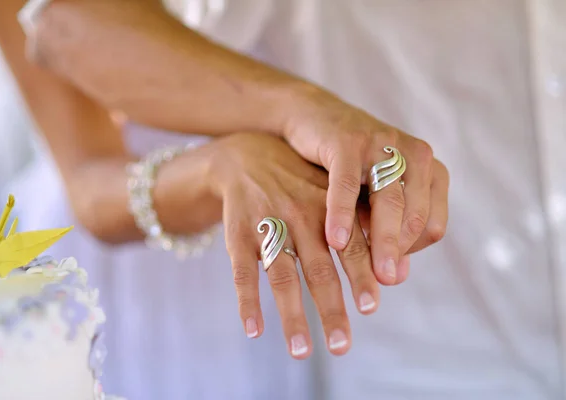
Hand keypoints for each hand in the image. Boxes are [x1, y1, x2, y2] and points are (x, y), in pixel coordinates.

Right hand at [207, 133, 378, 357]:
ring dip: (291, 315)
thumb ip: (365, 229)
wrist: (246, 155)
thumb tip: (401, 273)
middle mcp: (299, 215)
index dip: (361, 276)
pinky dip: (247, 301)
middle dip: (330, 308)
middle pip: (318, 268)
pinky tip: (254, 330)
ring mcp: (266, 224)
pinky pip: (241, 271)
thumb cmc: (301, 182)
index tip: (371, 308)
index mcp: (329, 207)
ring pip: (281, 275)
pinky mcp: (237, 234)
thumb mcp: (333, 193)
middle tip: (342, 346)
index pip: (350, 246)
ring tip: (302, 351)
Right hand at [283, 88, 448, 284]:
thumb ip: (385, 234)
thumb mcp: (371, 199)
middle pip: (414, 217)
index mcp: (429, 170)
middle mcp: (414, 155)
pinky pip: (348, 185)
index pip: (432, 225)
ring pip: (389, 203)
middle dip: (398, 254)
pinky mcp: (350, 140)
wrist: (313, 117)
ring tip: (371, 273)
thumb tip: (398, 278)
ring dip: (381, 241)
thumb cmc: (347, 166)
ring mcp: (383, 144)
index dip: (410, 252)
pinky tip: (334, 240)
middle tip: (384, 283)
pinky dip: (342, 214)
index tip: (384, 267)